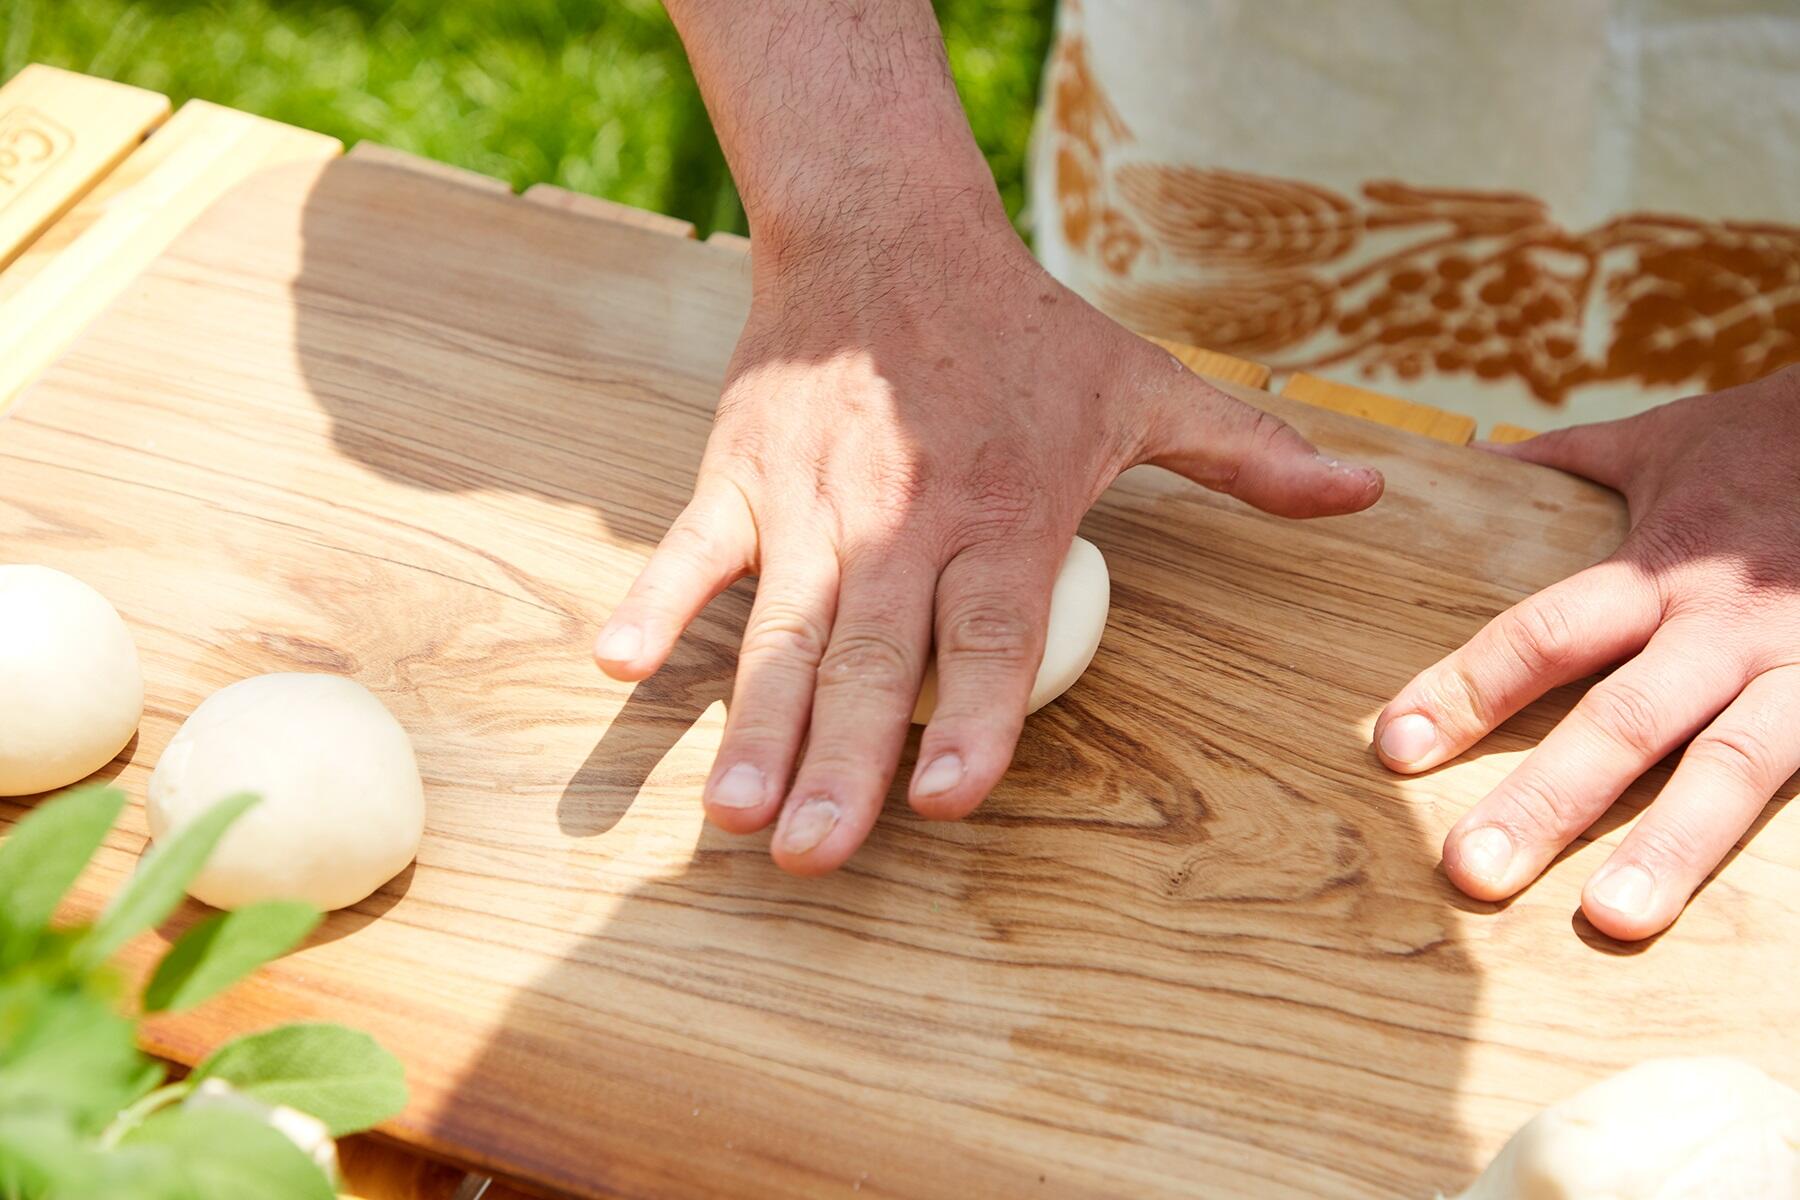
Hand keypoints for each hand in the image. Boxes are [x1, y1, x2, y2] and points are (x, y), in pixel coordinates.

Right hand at [597, 214, 1382, 873]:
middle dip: (844, 760)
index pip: (989, 634)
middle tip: (816, 852)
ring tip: (733, 816)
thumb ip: (1250, 455)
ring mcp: (809, 500)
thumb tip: (1367, 495)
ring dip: (757, 723)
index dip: (970, 716)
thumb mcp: (1143, 386)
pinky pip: (690, 547)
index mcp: (1005, 510)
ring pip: (783, 629)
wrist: (890, 228)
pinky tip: (620, 669)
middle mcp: (902, 520)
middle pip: (875, 656)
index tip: (948, 800)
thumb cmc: (1023, 328)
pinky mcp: (738, 472)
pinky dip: (657, 602)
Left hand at [1374, 367, 1799, 938]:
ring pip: (1732, 767)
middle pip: (1622, 720)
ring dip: (1670, 847)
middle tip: (1467, 871)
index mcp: (1662, 569)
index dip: (1466, 689)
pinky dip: (1786, 852)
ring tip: (1610, 920)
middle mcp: (1725, 628)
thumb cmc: (1785, 445)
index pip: (1542, 635)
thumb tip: (1481, 461)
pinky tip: (1746, 923)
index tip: (1395, 747)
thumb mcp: (1673, 441)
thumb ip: (1575, 461)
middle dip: (1545, 799)